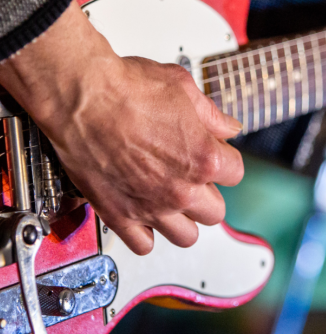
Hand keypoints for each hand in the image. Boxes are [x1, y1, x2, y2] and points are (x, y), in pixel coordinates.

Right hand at [0, 0, 243, 253]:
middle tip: (193, 177)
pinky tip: (144, 214)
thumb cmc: (127, 89)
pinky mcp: (120, 216)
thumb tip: (229, 128)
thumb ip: (213, 116)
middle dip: (209, 193)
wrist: (81, 97)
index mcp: (204, 159)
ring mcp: (151, 207)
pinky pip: (143, 245)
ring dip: (185, 219)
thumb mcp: (184, 89)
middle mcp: (181, 190)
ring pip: (186, 236)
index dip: (225, 161)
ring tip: (173, 200)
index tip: (215, 156)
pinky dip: (146, 234)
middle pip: (215, 211)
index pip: (236, 174)